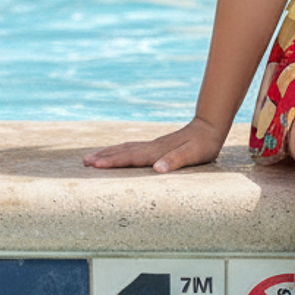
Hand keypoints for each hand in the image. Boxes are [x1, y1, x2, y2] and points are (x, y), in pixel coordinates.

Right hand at [82, 117, 225, 173]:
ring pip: (127, 148)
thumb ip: (175, 160)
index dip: (112, 161)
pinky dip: (121, 151)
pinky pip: (134, 148)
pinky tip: (118, 153)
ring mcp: (154, 145)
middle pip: (124, 151)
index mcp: (157, 151)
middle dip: (104, 157)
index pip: (130, 157)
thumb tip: (157, 169)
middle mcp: (152, 147)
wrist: (210, 126)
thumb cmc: (203, 144)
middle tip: (84, 161)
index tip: (94, 165)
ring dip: (110, 152)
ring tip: (93, 157)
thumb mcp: (193, 154)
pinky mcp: (158, 146)